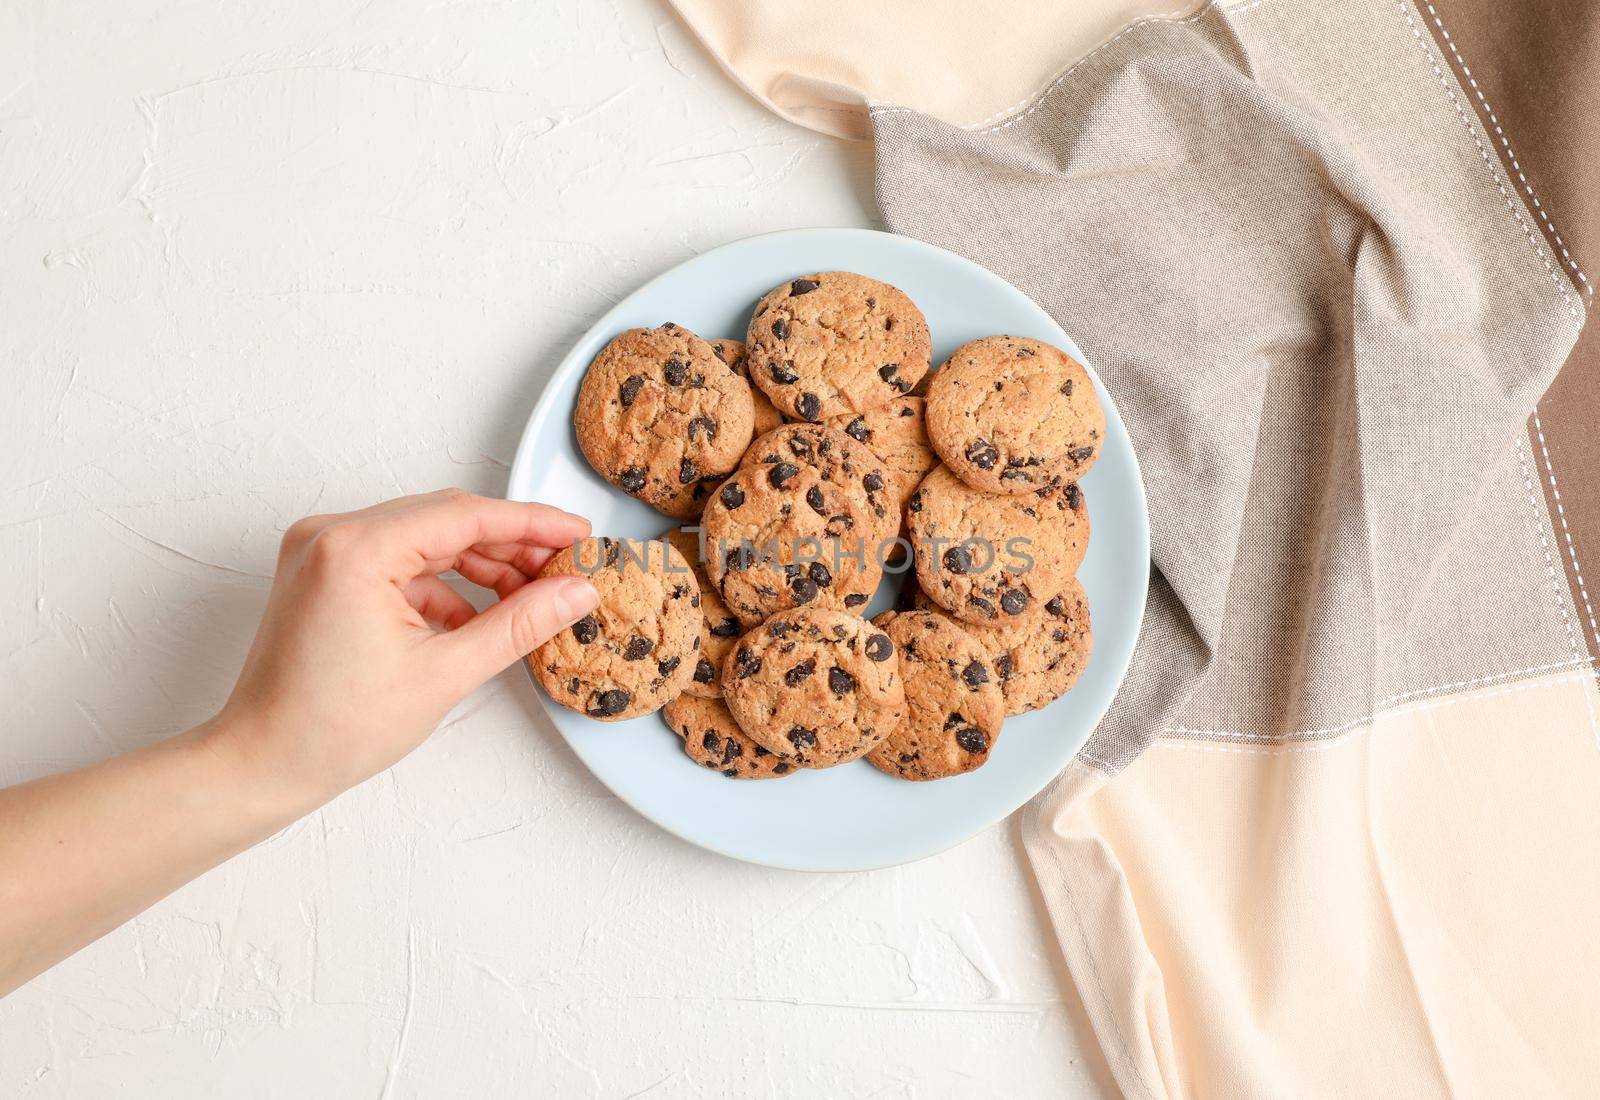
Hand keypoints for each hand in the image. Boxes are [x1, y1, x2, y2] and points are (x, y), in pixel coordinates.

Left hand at [209, 489, 596, 812]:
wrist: (261, 764)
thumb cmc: (332, 728)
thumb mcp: (445, 673)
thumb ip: (519, 624)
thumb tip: (576, 593)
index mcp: (356, 549)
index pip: (466, 514)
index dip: (532, 523)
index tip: (579, 535)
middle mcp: (333, 534)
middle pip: (446, 519)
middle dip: (511, 545)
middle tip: (566, 571)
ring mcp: (323, 550)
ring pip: (425, 538)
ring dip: (479, 564)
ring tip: (531, 597)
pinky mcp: (324, 570)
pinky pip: (400, 560)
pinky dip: (443, 583)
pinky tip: (477, 619)